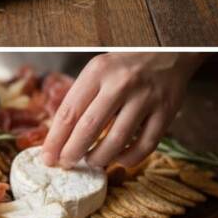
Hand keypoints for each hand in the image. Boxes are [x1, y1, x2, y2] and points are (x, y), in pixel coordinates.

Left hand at [42, 53, 203, 169]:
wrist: (169, 53)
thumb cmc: (125, 67)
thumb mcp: (98, 71)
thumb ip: (80, 99)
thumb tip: (57, 138)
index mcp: (98, 71)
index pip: (69, 112)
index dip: (55, 140)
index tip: (48, 157)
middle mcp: (121, 83)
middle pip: (89, 128)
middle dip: (72, 152)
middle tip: (66, 164)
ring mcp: (146, 98)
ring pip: (117, 141)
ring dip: (99, 158)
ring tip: (92, 161)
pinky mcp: (166, 112)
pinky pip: (145, 146)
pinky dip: (129, 158)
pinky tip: (119, 158)